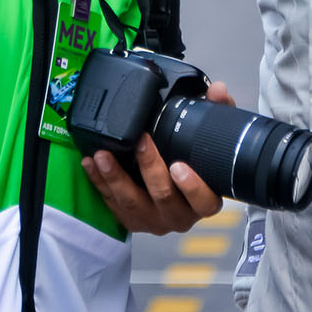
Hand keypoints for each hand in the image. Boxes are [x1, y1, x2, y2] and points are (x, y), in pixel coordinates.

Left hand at [82, 80, 233, 233]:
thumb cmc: (197, 164)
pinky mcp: (132, 221)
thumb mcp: (213, 139)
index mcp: (205, 201)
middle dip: (148, 169)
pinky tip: (92, 164)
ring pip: (132, 203)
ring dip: (116, 178)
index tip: (178, 166)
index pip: (204, 201)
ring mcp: (154, 221)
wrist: (179, 191)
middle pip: (164, 197)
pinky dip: (100, 184)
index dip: (192, 187)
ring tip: (104, 155)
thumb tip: (218, 89)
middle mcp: (181, 216)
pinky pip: (113, 205)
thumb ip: (219, 112)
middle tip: (140, 143)